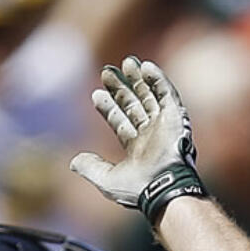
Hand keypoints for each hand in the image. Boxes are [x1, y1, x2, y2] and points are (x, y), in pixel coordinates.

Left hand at [70, 57, 196, 208]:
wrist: (163, 187)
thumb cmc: (137, 188)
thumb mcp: (107, 180)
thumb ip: (90, 168)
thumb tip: (73, 162)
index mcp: (136, 149)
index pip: (120, 122)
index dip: (108, 107)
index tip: (96, 93)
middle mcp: (150, 136)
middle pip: (134, 105)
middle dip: (121, 89)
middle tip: (106, 72)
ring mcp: (164, 126)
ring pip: (150, 96)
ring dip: (139, 79)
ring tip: (127, 62)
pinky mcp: (177, 118)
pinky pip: (168, 94)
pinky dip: (158, 80)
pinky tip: (146, 67)